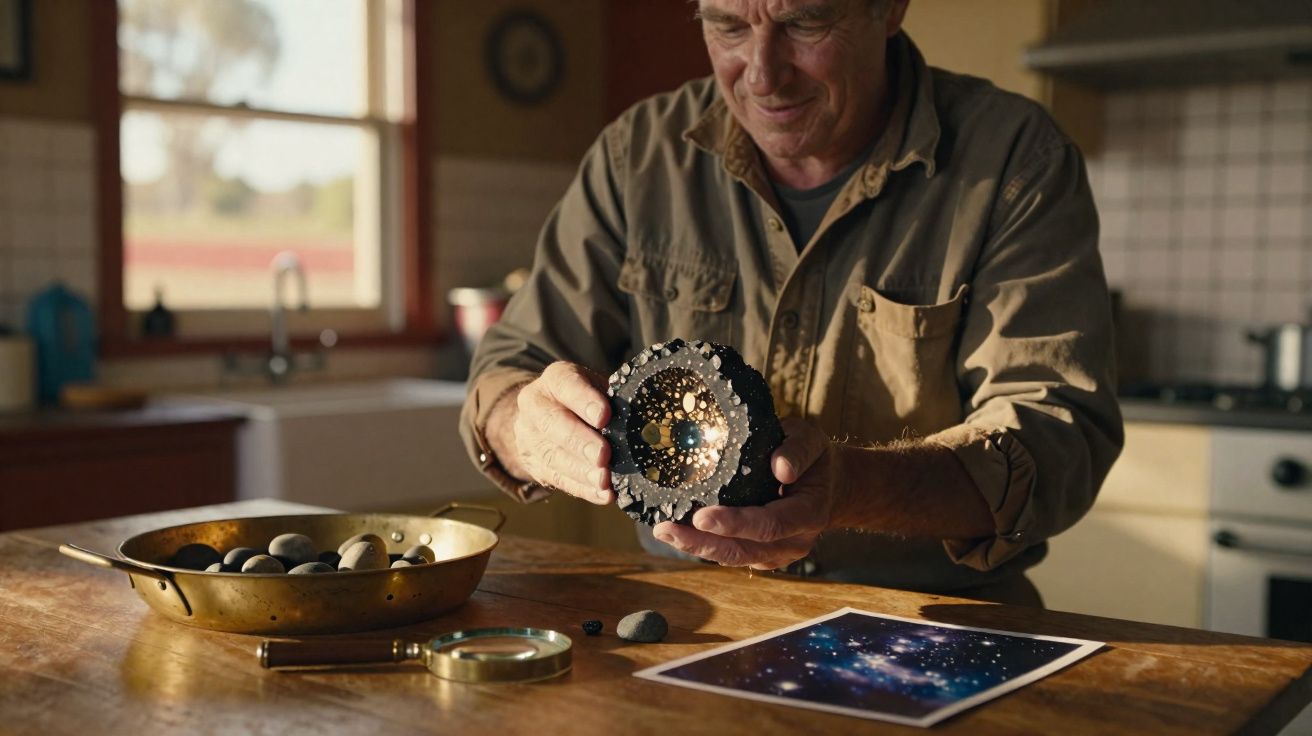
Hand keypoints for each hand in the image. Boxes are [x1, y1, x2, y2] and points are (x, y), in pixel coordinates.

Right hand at [493, 362, 614, 503]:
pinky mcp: (533, 463)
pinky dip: (583, 489)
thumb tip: (646, 420)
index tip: (604, 417)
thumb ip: (614, 399)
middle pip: (552, 423)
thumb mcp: (598, 388)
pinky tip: (603, 494)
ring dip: (581, 471)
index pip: (566, 384)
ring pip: (552, 455)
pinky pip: (557, 479)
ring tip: (605, 480)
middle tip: (603, 455)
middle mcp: (535, 405)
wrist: (546, 415)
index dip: (584, 400)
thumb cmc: (586, 400)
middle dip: (580, 441)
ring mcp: (529, 436)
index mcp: (555, 379)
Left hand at [652, 417, 835, 569]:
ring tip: (664, 531)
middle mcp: (795, 540)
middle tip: (667, 529)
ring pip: (735, 557)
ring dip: (697, 547)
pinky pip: (733, 555)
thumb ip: (798, 450)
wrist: (829, 486)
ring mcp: (779, 552)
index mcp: (809, 513)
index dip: (736, 523)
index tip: (702, 516)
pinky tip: (679, 534)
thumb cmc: (814, 459)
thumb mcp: (811, 440)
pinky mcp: (763, 555)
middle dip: (703, 543)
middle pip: (745, 550)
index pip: (771, 524)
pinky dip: (705, 546)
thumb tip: (781, 468)